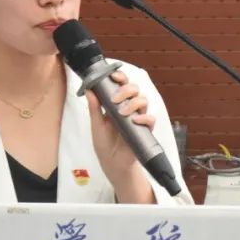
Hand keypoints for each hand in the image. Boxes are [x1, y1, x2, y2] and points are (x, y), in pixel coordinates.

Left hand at [86, 71, 154, 202]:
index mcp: (116, 103)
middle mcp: (128, 108)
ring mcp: (138, 117)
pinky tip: (135, 120)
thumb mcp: (96, 124)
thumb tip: (89, 89)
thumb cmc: (104, 143)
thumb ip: (94, 107)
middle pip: (134, 89)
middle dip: (125, 89)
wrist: (112, 163)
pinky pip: (150, 118)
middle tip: (115, 99)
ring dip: (133, 103)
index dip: (120, 77)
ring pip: (143, 100)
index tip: (114, 76)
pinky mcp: (145, 129)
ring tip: (122, 113)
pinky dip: (144, 117)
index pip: (121, 85)